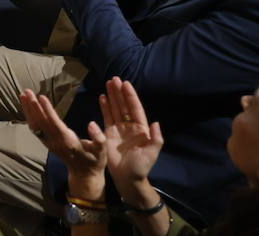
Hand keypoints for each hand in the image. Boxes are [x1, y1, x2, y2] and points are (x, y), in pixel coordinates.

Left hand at [19, 89, 106, 197]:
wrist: (84, 175)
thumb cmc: (94, 161)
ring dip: (28, 109)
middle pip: (41, 122)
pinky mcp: (46, 142)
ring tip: (23, 94)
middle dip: (34, 106)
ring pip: (35, 125)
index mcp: (68, 141)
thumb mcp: (102, 152)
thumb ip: (98, 138)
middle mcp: (55, 141)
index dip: (47, 110)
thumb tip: (92, 124)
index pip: (54, 124)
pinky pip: (35, 128)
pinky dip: (29, 116)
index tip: (41, 97)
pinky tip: (27, 106)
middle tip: (27, 91)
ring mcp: (49, 142)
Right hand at [100, 77, 165, 201]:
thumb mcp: (152, 154)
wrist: (127, 178)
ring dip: (112, 96)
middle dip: (120, 92)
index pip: (135, 109)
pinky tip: (102, 97)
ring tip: (108, 83)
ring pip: (115, 109)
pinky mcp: (109, 134)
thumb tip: (156, 123)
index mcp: (142, 129)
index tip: (126, 84)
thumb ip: (156, 139)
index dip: (131, 97)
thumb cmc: (141, 166)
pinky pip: (107, 117)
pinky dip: (105, 107)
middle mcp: (130, 126)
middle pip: (124, 106)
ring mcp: (119, 129)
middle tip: (114, 79)